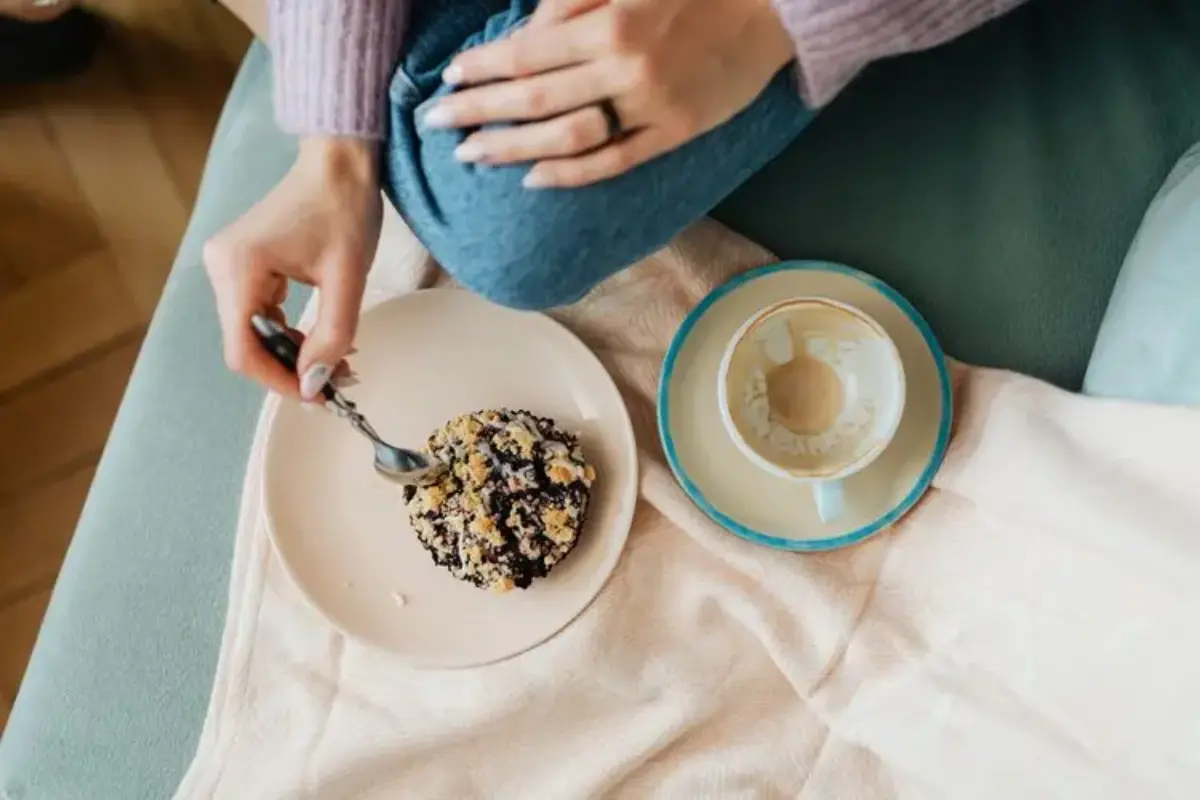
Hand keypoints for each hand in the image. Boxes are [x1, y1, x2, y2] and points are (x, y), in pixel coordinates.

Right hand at [204, 137, 381, 399]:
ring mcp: (226, 266)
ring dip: (292, 354)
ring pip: (252, 333)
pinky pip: (257, 315)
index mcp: (239, 267)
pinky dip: (288, 333)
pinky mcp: (240, 265)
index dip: (278, 381)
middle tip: (339, 381)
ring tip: (338, 361)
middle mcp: (220, 267)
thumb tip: (314, 382)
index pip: (243, 349)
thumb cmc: (345, 211)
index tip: (319, 396)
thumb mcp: (347, 278)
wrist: (339, 164)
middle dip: (290, 369)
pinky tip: (320, 338)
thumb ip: (332, 335)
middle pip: (245, 344)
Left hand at [422, 0, 794, 187]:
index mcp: (610, 23)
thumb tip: (525, 32)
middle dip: (478, 111)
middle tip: (436, 124)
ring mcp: (650, 109)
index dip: (481, 69)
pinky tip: (532, 180)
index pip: (526, 54)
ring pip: (566, 138)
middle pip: (533, 100)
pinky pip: (613, 162)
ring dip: (512, 148)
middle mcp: (624, 70)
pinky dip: (570, 174)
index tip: (448, 80)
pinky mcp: (674, 134)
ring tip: (472, 155)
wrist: (776, 7)